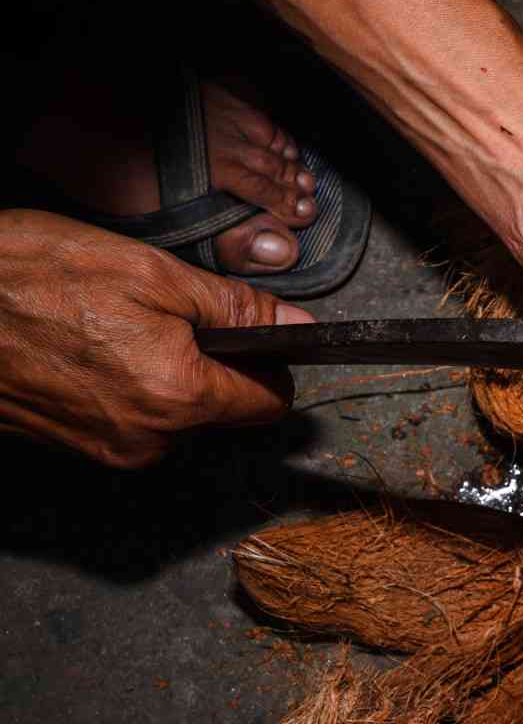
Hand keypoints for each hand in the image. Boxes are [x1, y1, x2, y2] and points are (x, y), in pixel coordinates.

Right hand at [0, 210, 313, 467]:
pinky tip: (89, 348)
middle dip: (211, 363)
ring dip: (165, 373)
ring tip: (113, 326)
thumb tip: (294, 325)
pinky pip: (131, 419)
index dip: (273, 364)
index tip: (258, 336)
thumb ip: (234, 308)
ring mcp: (107, 449)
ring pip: (175, 414)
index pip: (268, 402)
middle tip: (162, 313)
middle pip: (221, 408)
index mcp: (178, 397)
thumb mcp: (151, 273)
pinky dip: (126, 385)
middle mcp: (147, 440)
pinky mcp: (75, 447)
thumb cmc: (27, 277)